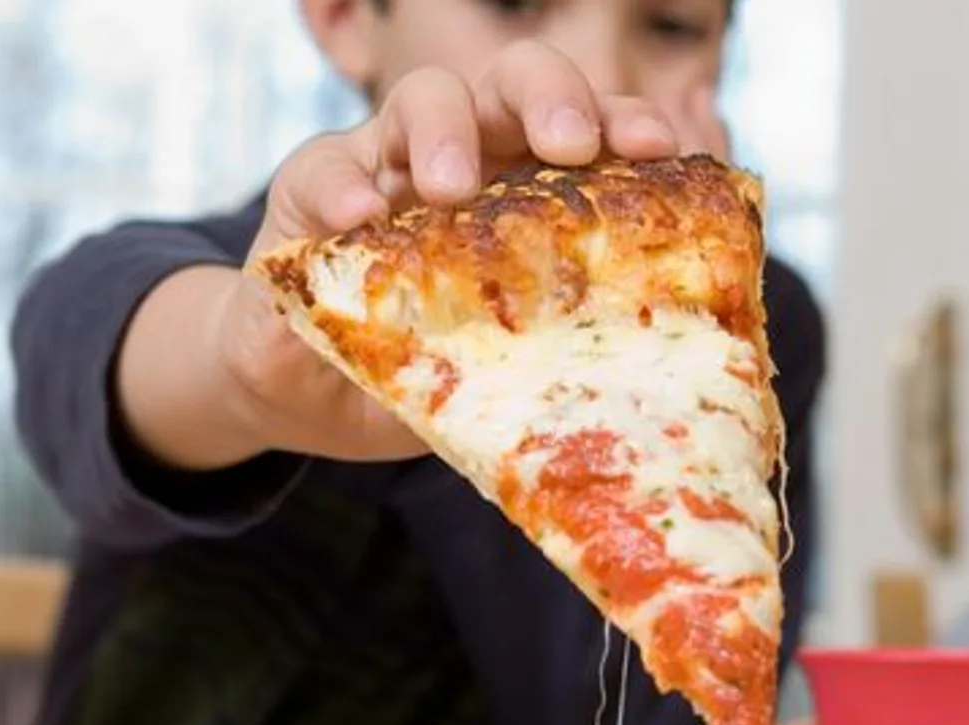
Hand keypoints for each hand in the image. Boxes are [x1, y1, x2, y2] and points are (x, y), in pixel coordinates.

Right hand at [225, 39, 689, 461]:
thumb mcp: (510, 365)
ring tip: (450, 186)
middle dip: (549, 97)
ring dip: (446, 131)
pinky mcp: (313, 193)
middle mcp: (471, 156)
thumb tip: (651, 378)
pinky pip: (326, 166)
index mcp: (533, 188)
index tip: (656, 144)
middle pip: (514, 84)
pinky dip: (344, 186)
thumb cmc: (433, 369)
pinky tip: (358, 219)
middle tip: (566, 145)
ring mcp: (388, 164)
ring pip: (424, 97)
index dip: (624, 121)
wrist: (317, 397)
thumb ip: (565, 350)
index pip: (589, 128)